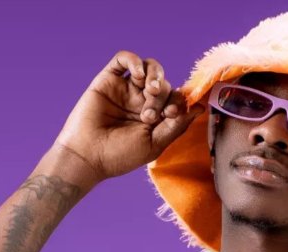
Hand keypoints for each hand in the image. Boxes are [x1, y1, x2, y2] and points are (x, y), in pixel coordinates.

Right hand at [53, 50, 204, 182]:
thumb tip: (199, 107)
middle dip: (163, 96)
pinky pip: (123, 59)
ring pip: (149, 68)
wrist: (87, 156)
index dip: (179, 101)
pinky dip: (134, 61)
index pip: (176, 99)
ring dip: (155, 75)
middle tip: (151, 114)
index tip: (171, 114)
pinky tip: (137, 73)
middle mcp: (141, 102)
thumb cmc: (120, 155)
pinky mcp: (107, 81)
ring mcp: (125, 90)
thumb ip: (177, 125)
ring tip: (150, 90)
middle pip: (165, 84)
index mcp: (155, 118)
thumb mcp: (155, 143)